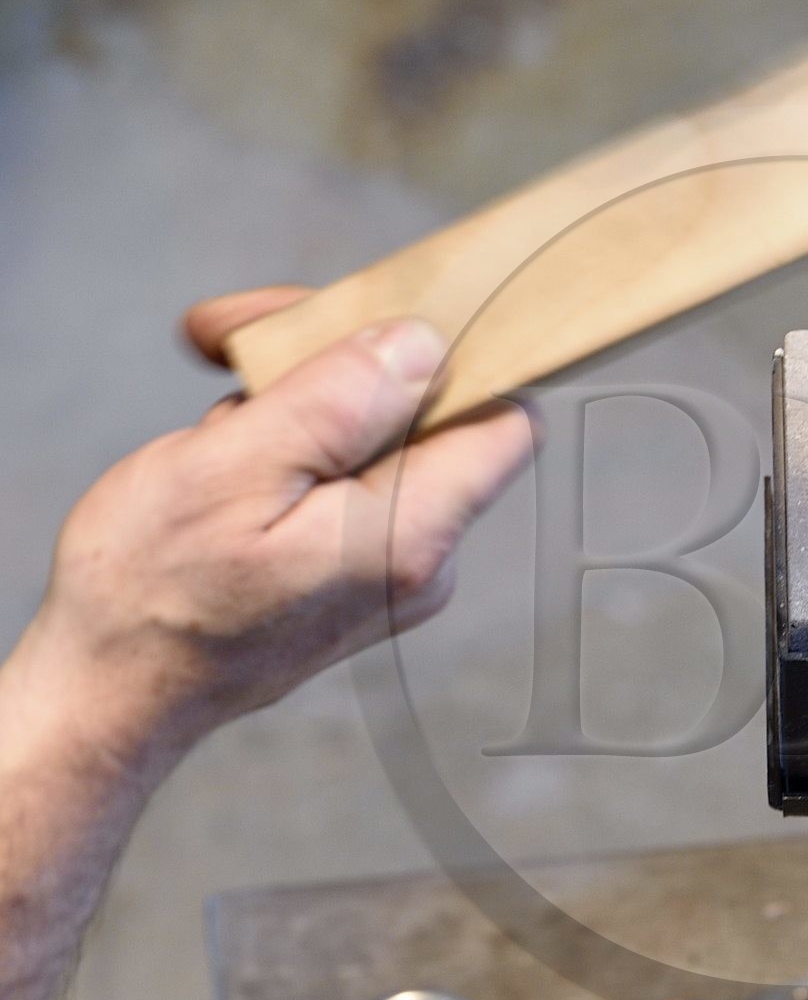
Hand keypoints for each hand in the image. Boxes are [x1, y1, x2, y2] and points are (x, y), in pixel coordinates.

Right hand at [19, 286, 535, 780]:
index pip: (505, 419)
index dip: (456, 351)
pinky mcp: (355, 567)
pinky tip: (226, 445)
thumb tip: (424, 345)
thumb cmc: (151, 589)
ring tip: (213, 409)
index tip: (375, 311)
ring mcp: (392, 566)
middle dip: (336, 356)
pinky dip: (289, 442)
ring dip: (297, 396)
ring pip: (376, 435)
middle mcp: (423, 556)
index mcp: (409, 533)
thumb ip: (335, 403)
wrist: (110, 689)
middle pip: (428, 412)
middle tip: (232, 338)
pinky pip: (346, 475)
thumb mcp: (227, 469)